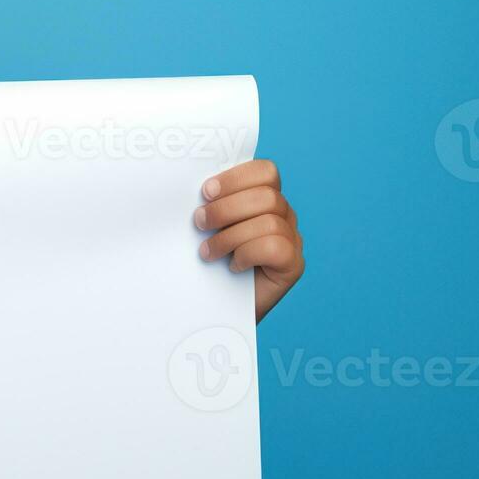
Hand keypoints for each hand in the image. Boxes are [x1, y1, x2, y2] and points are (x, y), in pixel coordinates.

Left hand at [194, 159, 304, 322]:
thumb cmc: (206, 263)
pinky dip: (248, 254)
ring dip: (229, 237)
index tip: (205, 192)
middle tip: (199, 224)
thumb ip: (208, 205)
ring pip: (270, 222)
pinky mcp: (293, 265)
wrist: (215, 307)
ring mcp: (293, 240)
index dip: (236, 178)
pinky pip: (276, 247)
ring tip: (208, 252)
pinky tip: (233, 266)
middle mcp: (284, 215)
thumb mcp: (205, 228)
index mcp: (264, 197)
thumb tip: (184, 188)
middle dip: (225, 209)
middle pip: (267, 196)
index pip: (265, 171)